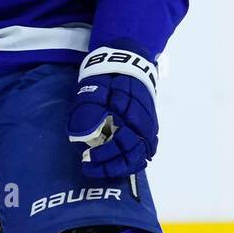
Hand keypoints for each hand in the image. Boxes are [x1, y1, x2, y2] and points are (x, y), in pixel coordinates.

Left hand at [67, 47, 158, 179]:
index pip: (121, 143)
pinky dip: (132, 161)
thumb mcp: (93, 90)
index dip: (104, 154)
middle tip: (89, 169)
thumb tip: (83, 138)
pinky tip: (117, 166)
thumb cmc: (108, 77)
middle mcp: (144, 123)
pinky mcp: (150, 127)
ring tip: (101, 170)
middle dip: (111, 166)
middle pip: (132, 154)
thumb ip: (89, 115)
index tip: (87, 158)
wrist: (129, 62)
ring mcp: (149, 126)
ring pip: (140, 156)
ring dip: (121, 167)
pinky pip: (145, 150)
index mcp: (130, 114)